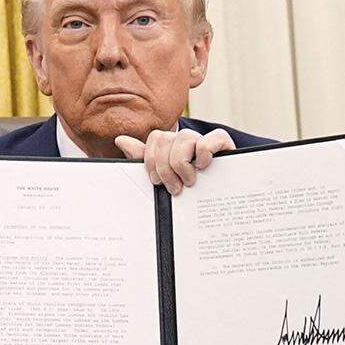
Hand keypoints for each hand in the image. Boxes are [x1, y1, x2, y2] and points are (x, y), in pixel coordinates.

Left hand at [115, 128, 235, 194]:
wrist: (221, 207)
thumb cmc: (190, 193)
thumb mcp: (164, 179)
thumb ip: (144, 160)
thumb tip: (120, 140)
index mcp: (173, 147)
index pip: (155, 138)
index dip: (151, 159)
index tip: (156, 181)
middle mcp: (188, 140)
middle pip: (166, 138)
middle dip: (164, 167)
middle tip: (173, 188)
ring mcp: (206, 140)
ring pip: (185, 137)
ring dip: (181, 163)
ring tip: (189, 182)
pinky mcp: (224, 144)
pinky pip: (210, 138)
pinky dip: (203, 154)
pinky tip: (203, 167)